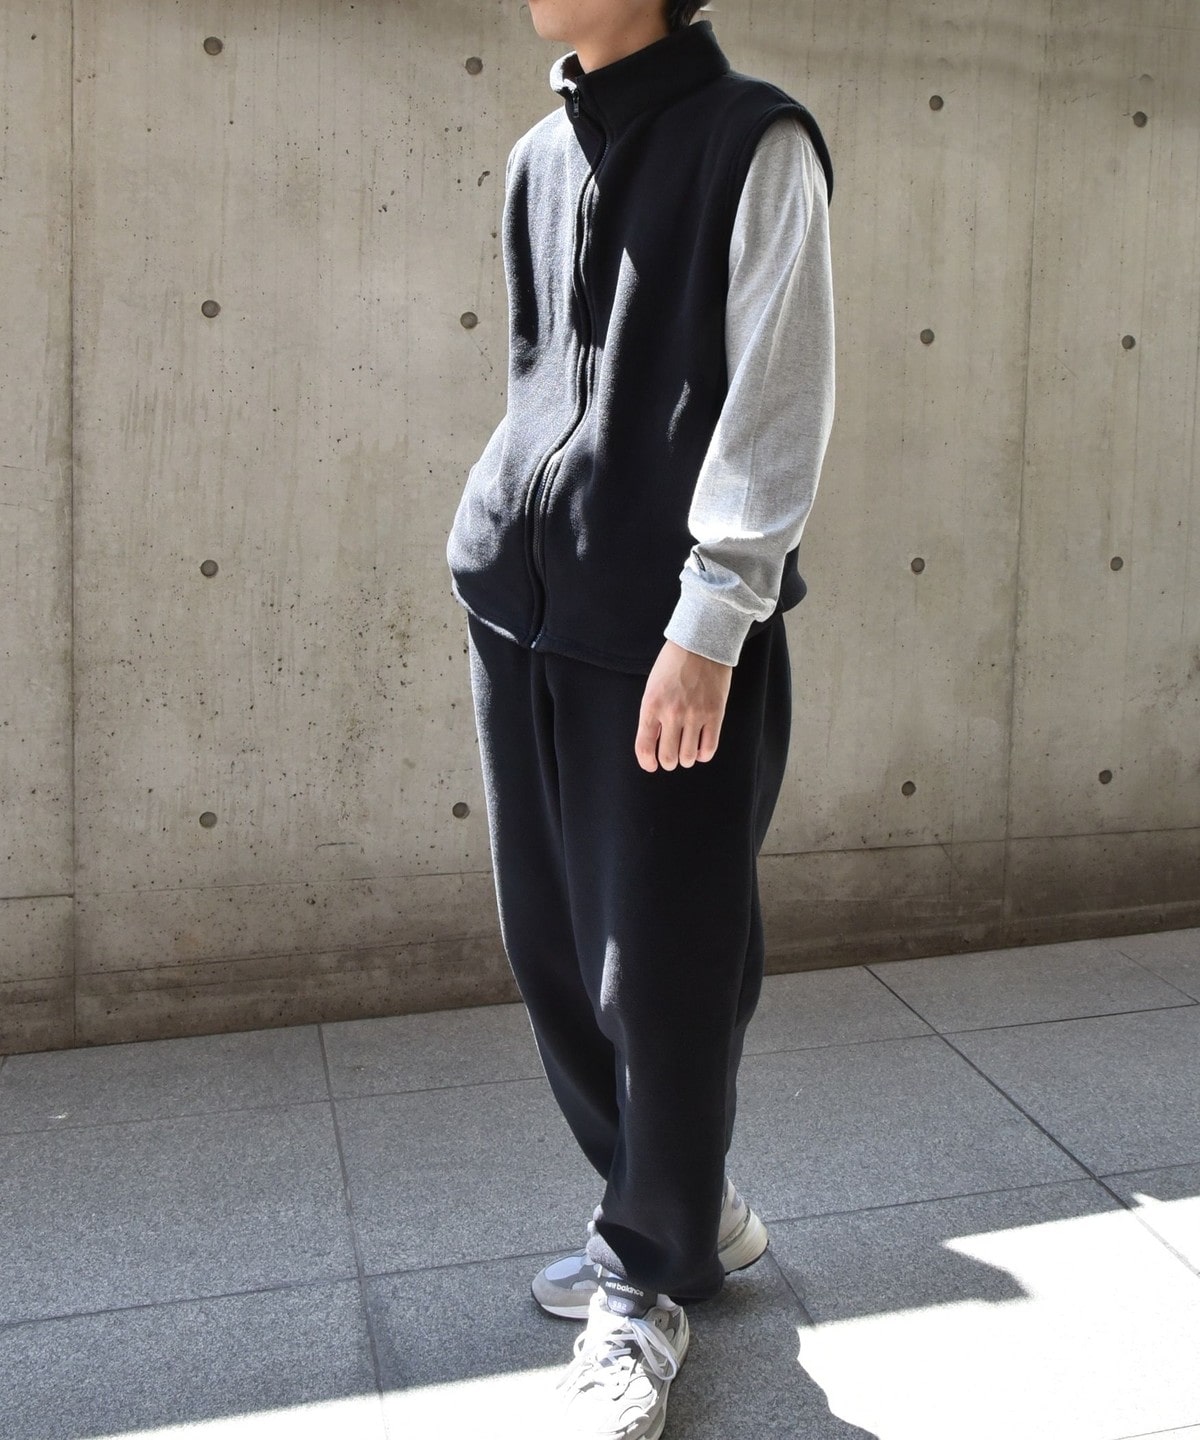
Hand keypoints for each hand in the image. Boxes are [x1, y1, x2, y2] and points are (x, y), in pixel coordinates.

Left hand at [635, 640, 732, 772]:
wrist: (700, 644)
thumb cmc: (673, 664)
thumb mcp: (652, 687)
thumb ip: (652, 715)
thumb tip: (655, 744)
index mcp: (651, 705)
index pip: (644, 747)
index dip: (647, 762)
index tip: (651, 765)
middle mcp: (672, 713)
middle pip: (668, 757)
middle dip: (668, 762)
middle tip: (671, 756)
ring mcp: (694, 715)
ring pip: (688, 757)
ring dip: (686, 759)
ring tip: (686, 751)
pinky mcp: (715, 714)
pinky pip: (709, 748)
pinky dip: (703, 754)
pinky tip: (700, 749)